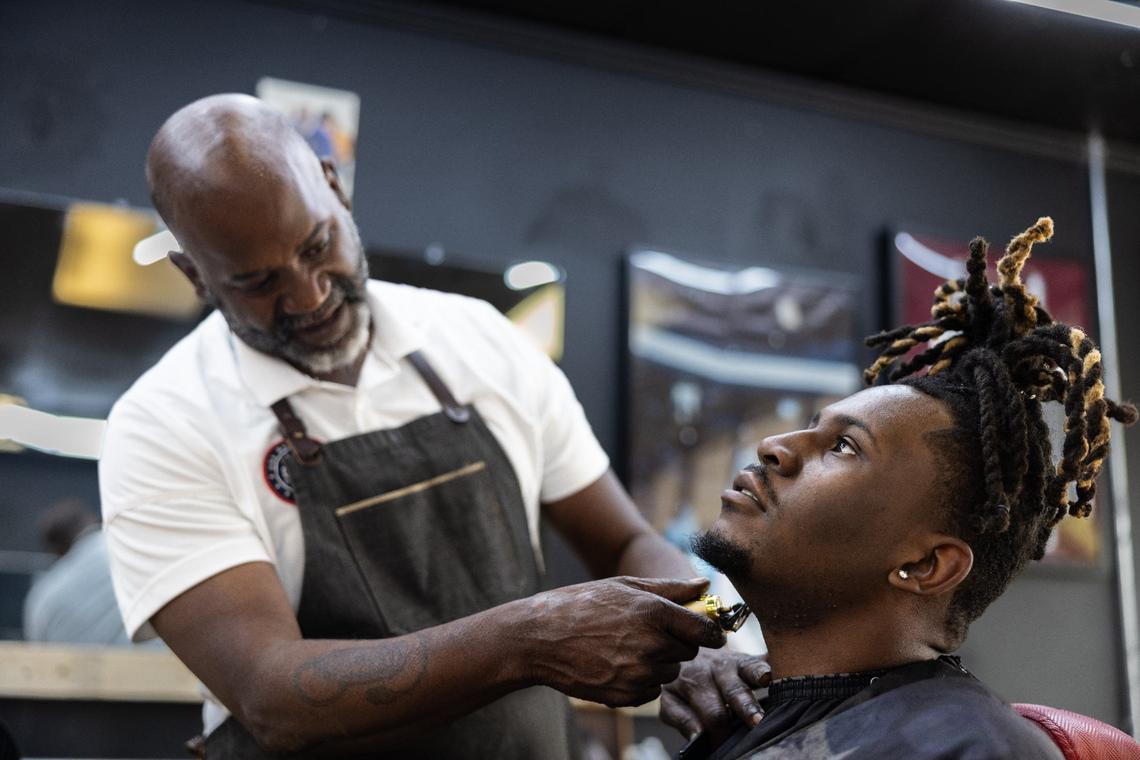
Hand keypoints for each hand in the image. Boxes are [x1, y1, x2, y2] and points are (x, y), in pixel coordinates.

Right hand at [523, 576, 725, 706]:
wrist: (539, 638)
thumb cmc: (581, 604)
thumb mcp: (625, 586)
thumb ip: (670, 589)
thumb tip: (705, 584)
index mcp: (653, 612)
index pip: (704, 630)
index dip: (710, 631)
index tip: (709, 632)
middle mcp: (650, 645)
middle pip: (689, 652)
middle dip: (677, 643)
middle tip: (651, 632)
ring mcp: (637, 674)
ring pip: (670, 673)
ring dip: (658, 663)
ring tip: (627, 647)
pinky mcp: (625, 696)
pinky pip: (651, 692)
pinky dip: (642, 681)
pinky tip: (618, 663)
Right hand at [660, 648, 770, 743]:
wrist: (678, 653)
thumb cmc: (720, 671)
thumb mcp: (741, 666)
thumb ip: (761, 671)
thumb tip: (794, 672)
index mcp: (735, 662)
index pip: (750, 666)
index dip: (759, 672)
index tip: (767, 679)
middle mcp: (711, 669)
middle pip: (732, 692)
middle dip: (746, 708)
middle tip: (757, 723)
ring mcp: (687, 682)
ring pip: (711, 711)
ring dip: (723, 729)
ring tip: (731, 744)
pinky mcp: (668, 698)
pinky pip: (680, 718)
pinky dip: (692, 730)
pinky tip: (699, 738)